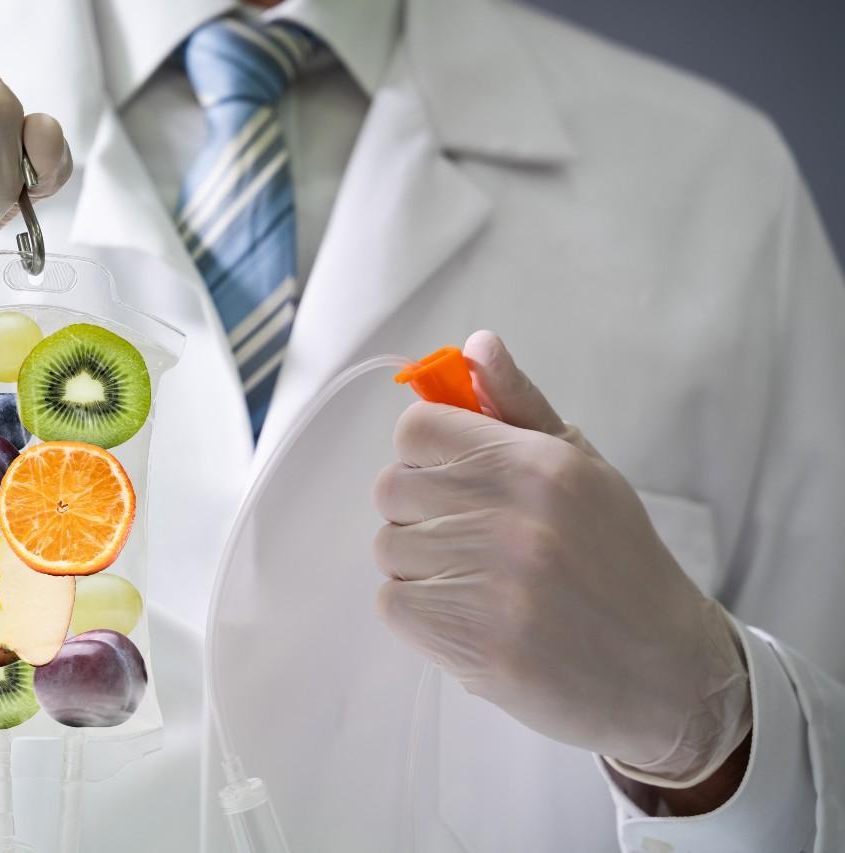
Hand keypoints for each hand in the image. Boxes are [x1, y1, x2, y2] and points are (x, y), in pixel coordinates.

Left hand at [372, 331, 750, 788]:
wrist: (664, 671)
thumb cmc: (617, 560)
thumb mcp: (583, 468)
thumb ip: (520, 406)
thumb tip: (476, 344)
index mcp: (537, 464)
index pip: (415, 430)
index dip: (425, 453)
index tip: (452, 476)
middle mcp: (511, 516)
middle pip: (391, 489)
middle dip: (421, 510)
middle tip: (472, 536)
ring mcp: (489, 583)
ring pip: (389, 548)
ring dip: (420, 565)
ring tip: (480, 581)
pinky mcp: (471, 642)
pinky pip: (393, 603)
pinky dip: (420, 611)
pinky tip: (470, 616)